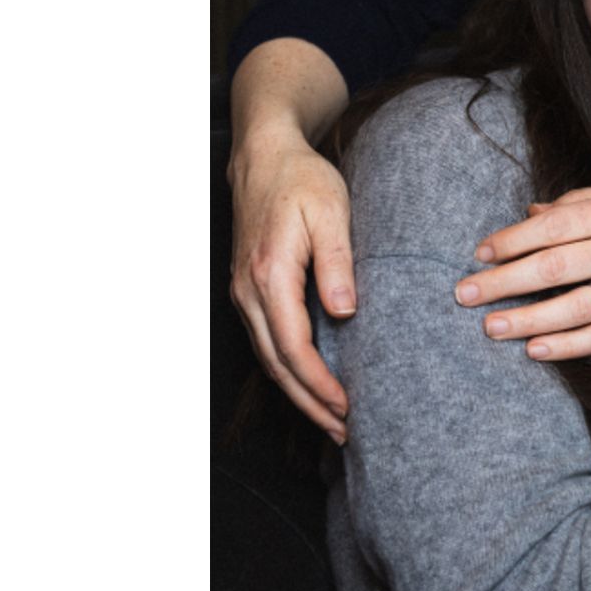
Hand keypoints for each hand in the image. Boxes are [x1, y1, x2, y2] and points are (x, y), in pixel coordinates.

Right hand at [227, 129, 353, 443]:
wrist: (264, 157)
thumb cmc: (302, 180)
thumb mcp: (331, 212)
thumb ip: (337, 262)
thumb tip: (344, 311)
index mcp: (270, 274)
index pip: (293, 346)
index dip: (319, 383)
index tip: (347, 408)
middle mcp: (249, 290)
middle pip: (276, 364)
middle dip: (309, 404)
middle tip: (344, 432)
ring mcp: (243, 293)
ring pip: (268, 358)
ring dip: (298, 392)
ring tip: (332, 419)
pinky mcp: (249, 290)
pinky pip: (267, 341)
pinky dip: (288, 369)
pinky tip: (310, 382)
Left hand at [454, 180, 590, 358]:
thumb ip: (578, 201)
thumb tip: (528, 215)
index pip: (553, 225)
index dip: (512, 240)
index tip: (480, 254)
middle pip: (553, 266)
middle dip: (503, 281)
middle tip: (464, 293)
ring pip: (573, 307)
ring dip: (526, 319)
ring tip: (490, 326)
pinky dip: (566, 346)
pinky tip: (534, 349)